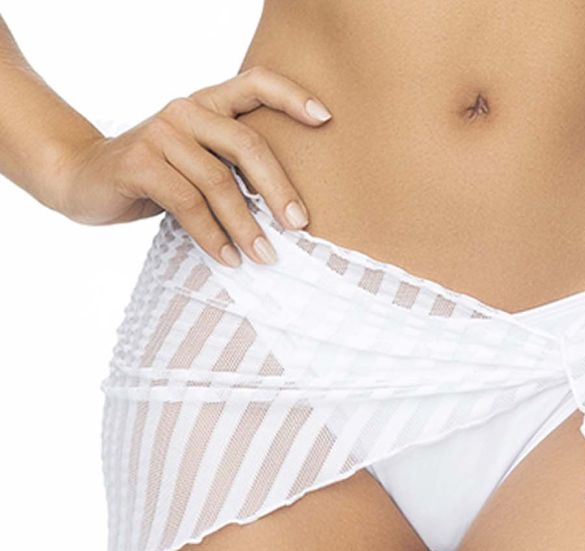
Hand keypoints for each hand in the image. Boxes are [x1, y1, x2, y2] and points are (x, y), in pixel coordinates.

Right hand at [56, 65, 331, 265]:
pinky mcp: (140, 163)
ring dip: (246, 226)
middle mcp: (185, 111)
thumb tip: (288, 212)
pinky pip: (188, 204)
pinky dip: (212, 236)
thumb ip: (229, 168)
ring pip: (218, 182)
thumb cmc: (153, 178)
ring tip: (265, 257)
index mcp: (206, 104)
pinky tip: (228, 259)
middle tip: (300, 225)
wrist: (83, 179)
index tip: (326, 119)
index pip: (255, 83)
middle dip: (278, 188)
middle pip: (246, 144)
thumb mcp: (194, 163)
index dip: (291, 96)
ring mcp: (161, 134)